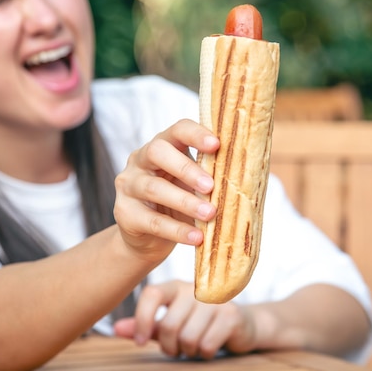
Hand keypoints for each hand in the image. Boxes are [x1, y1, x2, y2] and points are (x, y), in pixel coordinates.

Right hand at [113, 119, 218, 261]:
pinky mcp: (124, 213)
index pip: (176, 130)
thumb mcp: (192, 187)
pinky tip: (197, 237)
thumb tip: (246, 179)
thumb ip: (209, 178)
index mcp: (162, 146)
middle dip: (186, 168)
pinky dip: (177, 230)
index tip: (217, 145)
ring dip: (185, 202)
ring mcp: (129, 186)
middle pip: (157, 152)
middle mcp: (140, 160)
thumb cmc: (177, 205)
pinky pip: (152, 221)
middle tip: (211, 186)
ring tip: (210, 215)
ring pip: (154, 188)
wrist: (147, 240)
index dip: (196, 134)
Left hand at [113, 280, 256, 359]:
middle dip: (170, 347)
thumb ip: (144, 326)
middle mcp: (195, 288)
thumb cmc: (199, 324)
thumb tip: (115, 329)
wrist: (240, 325)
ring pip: (188, 338)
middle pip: (169, 325)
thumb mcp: (169, 325)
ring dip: (189, 351)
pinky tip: (210, 345)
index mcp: (175, 286)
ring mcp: (215, 300)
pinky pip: (207, 344)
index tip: (139, 341)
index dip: (141, 319)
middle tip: (177, 349)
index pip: (151, 293)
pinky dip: (205, 353)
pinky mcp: (231, 314)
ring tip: (195, 345)